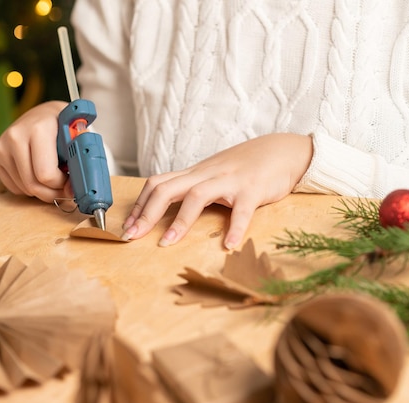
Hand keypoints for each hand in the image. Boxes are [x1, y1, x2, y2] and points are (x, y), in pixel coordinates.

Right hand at [0, 101, 71, 202]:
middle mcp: (15, 136)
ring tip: (52, 177)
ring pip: (23, 188)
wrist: (46, 115)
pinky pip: (14, 187)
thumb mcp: (78, 138)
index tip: (70, 180)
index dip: (62, 184)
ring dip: (42, 190)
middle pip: (32, 185)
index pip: (46, 174)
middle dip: (52, 192)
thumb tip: (72, 190)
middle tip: (64, 187)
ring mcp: (2, 146)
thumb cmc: (64, 127)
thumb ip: (80, 162)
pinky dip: (28, 187)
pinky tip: (37, 173)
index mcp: (38, 129)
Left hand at [121, 133, 312, 248]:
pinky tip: (229, 246)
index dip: (139, 205)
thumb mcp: (212, 175)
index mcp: (195, 174)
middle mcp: (206, 175)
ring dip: (180, 221)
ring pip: (197, 195)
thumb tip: (166, 207)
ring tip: (167, 244)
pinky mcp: (253, 189)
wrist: (280, 150)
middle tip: (132, 237)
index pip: (158, 184)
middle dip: (147, 213)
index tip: (127, 226)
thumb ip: (192, 188)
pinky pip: (242, 210)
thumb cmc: (244, 167)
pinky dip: (235, 228)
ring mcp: (229, 181)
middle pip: (167, 188)